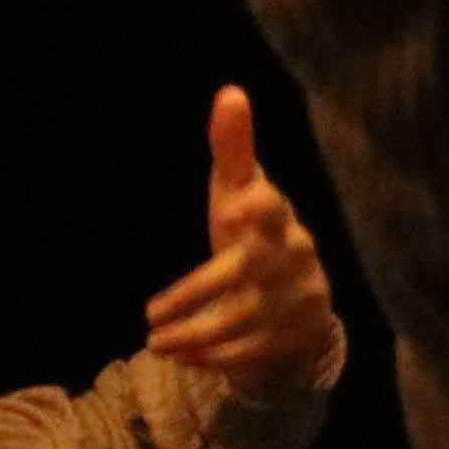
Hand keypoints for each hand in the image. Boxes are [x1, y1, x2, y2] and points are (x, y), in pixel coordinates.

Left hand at [143, 87, 341, 398]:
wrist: (301, 299)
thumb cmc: (255, 234)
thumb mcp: (241, 192)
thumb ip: (234, 148)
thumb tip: (230, 91)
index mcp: (277, 217)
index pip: (270, 206)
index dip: (255, 206)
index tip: (234, 207)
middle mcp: (295, 255)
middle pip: (246, 272)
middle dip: (194, 294)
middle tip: (147, 314)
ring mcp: (300, 297)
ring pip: (245, 319)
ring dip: (195, 334)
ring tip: (154, 343)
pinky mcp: (295, 335)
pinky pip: (253, 352)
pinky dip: (214, 357)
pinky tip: (182, 356)